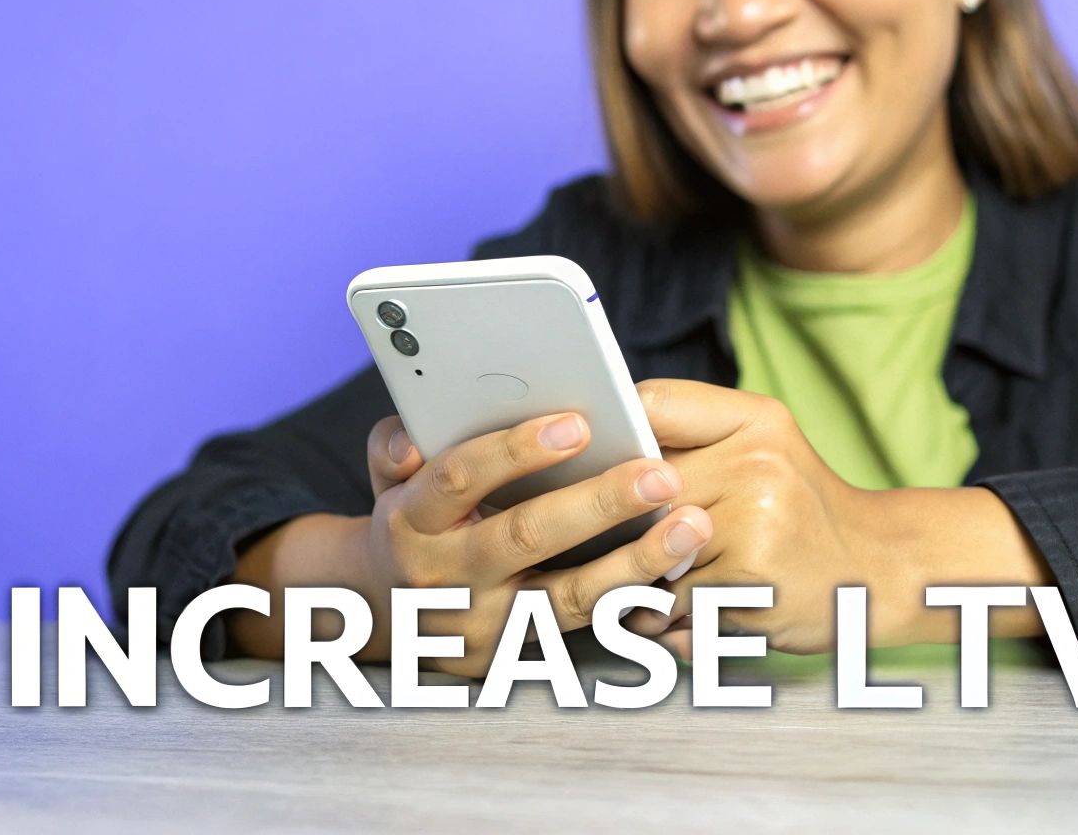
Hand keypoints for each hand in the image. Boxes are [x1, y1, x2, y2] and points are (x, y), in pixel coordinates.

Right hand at [360, 412, 710, 677]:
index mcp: (411, 521)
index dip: (515, 451)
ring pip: (567, 595)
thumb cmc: (412, 521)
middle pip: (525, 535)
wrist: (392, 611)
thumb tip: (412, 437)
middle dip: (597, 503)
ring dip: (634, 561)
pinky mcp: (517, 654)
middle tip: (659, 474)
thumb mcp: (387, 480)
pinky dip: (632, 597)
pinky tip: (675, 569)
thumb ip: (393, 446)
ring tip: (690, 526)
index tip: (577, 424)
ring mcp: (485, 623)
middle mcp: (445, 576)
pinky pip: (585, 627)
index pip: (459, 478)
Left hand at [628, 379, 1051, 657]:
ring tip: (665, 587)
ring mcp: (754, 524)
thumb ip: (690, 435)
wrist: (882, 573)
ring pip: (647, 555)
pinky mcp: (748, 584)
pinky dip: (670, 621)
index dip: (614, 437)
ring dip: (643, 581)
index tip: (598, 464)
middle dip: (624, 524)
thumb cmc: (803, 512)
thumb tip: (597, 448)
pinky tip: (698, 617)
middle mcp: (757, 463)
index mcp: (757, 419)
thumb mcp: (764, 446)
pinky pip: (670, 605)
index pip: (649, 406)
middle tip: (626, 542)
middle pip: (638, 492)